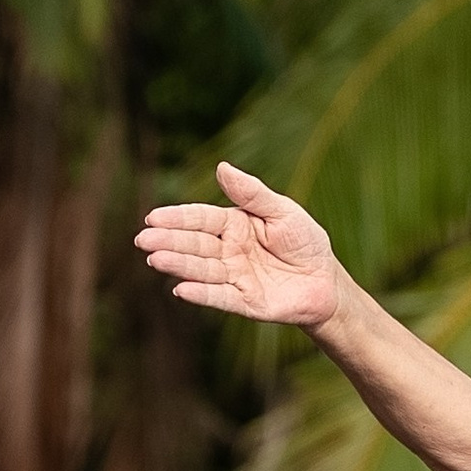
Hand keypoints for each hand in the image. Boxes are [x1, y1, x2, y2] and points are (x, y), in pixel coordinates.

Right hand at [134, 159, 340, 332]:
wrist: (327, 282)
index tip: (152, 218)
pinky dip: (201, 294)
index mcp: (234, 225)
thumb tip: (221, 168)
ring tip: (155, 260)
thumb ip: (252, 193)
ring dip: (178, 265)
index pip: (200, 219)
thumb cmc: (305, 242)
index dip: (177, 218)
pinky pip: (220, 297)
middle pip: (194, 244)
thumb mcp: (282, 211)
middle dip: (168, 242)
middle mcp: (229, 251)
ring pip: (202, 270)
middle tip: (143, 240)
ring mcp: (235, 277)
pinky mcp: (245, 302)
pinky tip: (180, 289)